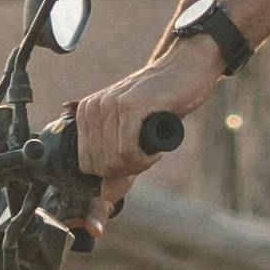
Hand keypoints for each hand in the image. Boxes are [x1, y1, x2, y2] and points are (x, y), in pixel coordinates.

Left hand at [72, 32, 223, 204]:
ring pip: (114, 160)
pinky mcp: (129, 107)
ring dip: (139, 163)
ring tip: (153, 148)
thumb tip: (107, 197)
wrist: (184, 71)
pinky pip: (128, 151)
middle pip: (101, 166)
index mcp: (86, 114)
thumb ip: (120, 166)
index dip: (113, 171)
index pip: (87, 165)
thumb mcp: (135, 138)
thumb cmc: (161, 105)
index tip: (135, 159)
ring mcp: (109, 105)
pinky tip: (157, 148)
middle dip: (127, 169)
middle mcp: (92, 108)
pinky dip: (146, 158)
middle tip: (147, 154)